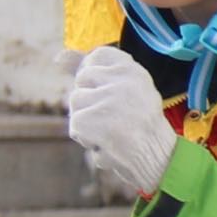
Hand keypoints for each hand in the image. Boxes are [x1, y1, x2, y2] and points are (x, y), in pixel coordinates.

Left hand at [64, 47, 181, 198]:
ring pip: (75, 102)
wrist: (159, 161)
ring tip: (110, 131)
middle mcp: (120, 81)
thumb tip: (58, 57)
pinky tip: (107, 144)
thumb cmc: (143, 125)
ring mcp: (105, 101)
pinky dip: (86, 139)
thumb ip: (95, 70)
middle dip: (90, 100)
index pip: (98, 55)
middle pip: (82, 79)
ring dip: (87, 121)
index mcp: (133, 70)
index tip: (104, 90)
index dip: (95, 75)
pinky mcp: (90, 120)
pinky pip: (74, 126)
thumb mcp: (129, 89)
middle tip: (113, 117)